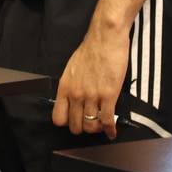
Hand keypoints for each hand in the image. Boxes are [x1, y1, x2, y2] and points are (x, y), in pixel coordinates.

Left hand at [51, 25, 130, 139]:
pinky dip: (110, 130)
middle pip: (76, 126)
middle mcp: (76, 94)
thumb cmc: (90, 51)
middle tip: (91, 124)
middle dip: (84, 128)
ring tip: (101, 125)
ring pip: (91, 126)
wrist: (105, 39)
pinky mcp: (108, 95)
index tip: (75, 122)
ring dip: (97, 129)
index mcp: (65, 87)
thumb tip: (74, 101)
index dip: (67, 123)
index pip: (58, 118)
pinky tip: (112, 132)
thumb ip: (71, 86)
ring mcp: (91, 96)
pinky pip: (107, 121)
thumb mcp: (71, 70)